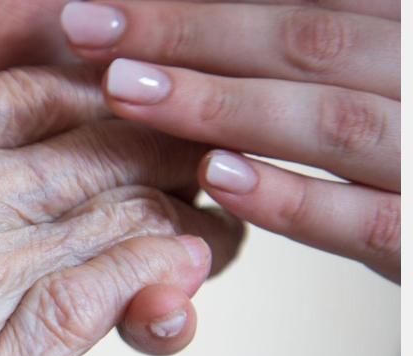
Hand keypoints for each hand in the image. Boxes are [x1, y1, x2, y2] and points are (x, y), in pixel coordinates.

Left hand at [61, 0, 399, 281]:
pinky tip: (215, 178)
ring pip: (331, 122)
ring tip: (124, 87)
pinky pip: (370, 222)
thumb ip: (326, 38)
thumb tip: (219, 17)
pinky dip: (291, 197)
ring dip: (220, 102)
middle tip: (86, 24)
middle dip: (189, 30)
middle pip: (310, 39)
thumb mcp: (387, 64)